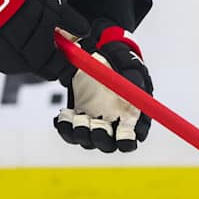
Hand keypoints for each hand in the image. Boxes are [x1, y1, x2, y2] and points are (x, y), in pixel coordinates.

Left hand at [55, 30, 150, 152]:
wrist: (98, 52)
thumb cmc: (120, 60)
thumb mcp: (130, 64)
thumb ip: (134, 77)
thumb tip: (134, 88)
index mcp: (130, 117)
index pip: (130, 140)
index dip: (125, 141)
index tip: (119, 133)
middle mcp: (111, 125)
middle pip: (106, 145)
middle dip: (98, 137)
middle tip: (91, 122)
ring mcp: (92, 123)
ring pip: (85, 140)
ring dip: (79, 130)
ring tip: (74, 115)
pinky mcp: (75, 120)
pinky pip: (68, 131)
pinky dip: (64, 125)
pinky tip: (65, 114)